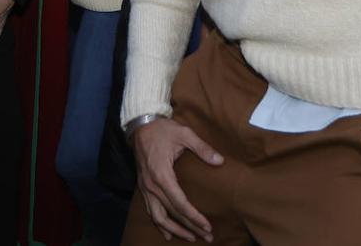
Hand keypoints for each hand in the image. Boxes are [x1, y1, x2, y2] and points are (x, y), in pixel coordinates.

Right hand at [133, 116, 223, 241]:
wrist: (140, 125)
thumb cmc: (162, 129)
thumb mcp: (184, 133)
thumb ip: (202, 148)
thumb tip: (220, 161)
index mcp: (161, 175)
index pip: (179, 203)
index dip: (194, 217)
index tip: (207, 226)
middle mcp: (151, 185)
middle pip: (171, 213)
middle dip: (189, 227)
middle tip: (207, 237)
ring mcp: (145, 187)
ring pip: (157, 217)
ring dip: (173, 230)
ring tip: (190, 237)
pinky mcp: (143, 186)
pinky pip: (149, 210)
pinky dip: (159, 223)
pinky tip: (167, 233)